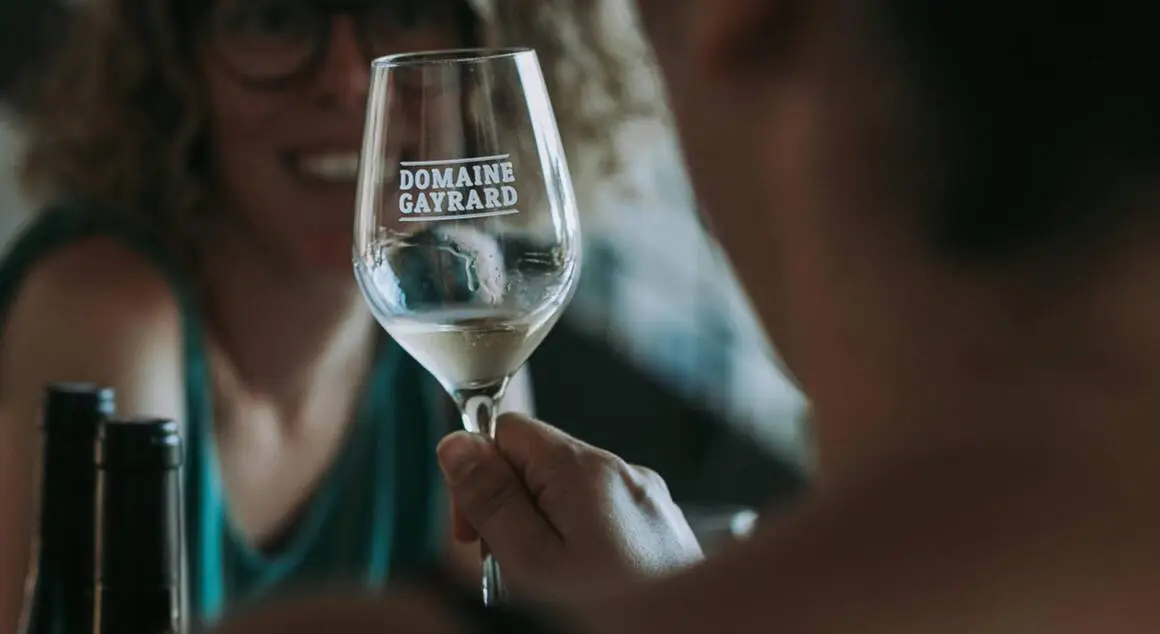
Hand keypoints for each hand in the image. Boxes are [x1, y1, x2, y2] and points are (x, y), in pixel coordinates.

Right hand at [436, 413, 702, 601]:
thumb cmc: (612, 611)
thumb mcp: (530, 561)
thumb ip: (491, 499)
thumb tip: (455, 444)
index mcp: (586, 470)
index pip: (509, 428)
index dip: (480, 474)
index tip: (475, 529)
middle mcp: (622, 472)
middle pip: (537, 462)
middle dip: (511, 508)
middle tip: (509, 566)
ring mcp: (646, 499)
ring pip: (567, 493)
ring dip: (542, 530)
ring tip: (547, 583)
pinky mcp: (658, 525)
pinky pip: (600, 516)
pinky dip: (578, 543)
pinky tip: (581, 584)